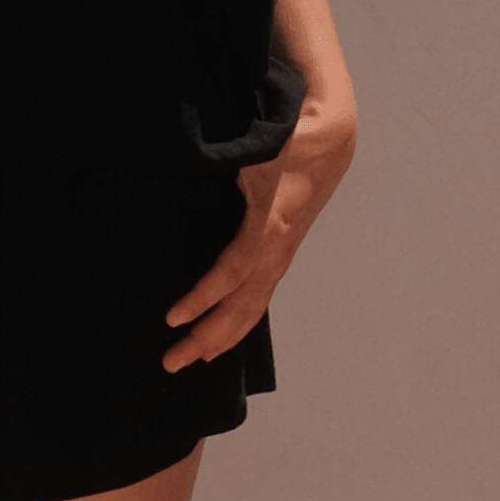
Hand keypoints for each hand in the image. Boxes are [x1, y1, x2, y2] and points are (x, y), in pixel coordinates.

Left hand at [161, 102, 354, 372]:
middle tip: (169, 361)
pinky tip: (219, 339)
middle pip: (241, 307)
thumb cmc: (287, 139)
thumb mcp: (256, 147)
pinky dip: (238, 323)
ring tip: (188, 360)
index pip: (232, 273)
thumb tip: (188, 160)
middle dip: (206, 337)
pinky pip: (257, 299)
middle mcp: (276, 251)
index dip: (204, 297)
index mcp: (270, 227)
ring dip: (220, 338)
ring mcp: (279, 256)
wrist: (330, 139)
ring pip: (251, 309)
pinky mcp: (278, 254)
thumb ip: (227, 159)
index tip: (172, 317)